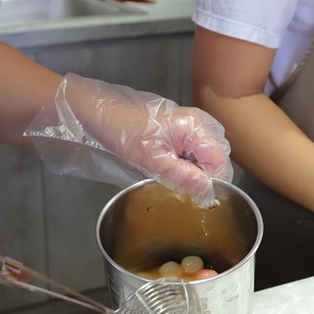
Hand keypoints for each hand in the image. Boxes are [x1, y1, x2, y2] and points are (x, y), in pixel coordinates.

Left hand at [24, 73, 232, 207]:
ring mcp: (186, 126)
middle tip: (184, 192)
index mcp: (194, 126)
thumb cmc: (119, 130)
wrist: (93, 112)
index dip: (214, 184)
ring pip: (203, 158)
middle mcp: (196, 123)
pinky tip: (168, 173)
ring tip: (173, 182)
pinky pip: (190, 153)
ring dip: (194, 174)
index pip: (220, 162)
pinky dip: (184, 166)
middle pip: (216, 159)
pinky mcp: (175, 132)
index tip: (198, 200)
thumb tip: (207, 190)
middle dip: (206, 178)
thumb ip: (182, 175)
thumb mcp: (150, 159)